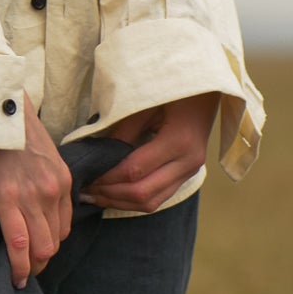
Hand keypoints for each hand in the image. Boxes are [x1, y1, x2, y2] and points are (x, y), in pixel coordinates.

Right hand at [0, 96, 73, 288]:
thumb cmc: (12, 129)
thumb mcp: (43, 155)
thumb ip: (47, 180)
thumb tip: (38, 205)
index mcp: (64, 180)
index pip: (64, 226)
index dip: (51, 244)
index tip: (38, 250)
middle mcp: (53, 191)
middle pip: (54, 242)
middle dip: (42, 261)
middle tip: (28, 270)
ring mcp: (32, 197)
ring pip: (40, 248)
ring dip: (31, 267)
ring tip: (20, 275)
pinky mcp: (7, 199)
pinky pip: (18, 244)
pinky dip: (18, 266)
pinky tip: (15, 277)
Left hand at [83, 93, 220, 212]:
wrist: (208, 91)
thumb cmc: (175, 91)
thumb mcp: (146, 104)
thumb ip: (123, 131)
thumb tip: (97, 155)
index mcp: (179, 141)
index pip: (135, 170)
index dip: (107, 177)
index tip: (85, 175)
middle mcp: (188, 163)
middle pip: (143, 193)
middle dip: (110, 195)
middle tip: (84, 190)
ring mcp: (190, 172)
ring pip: (151, 202)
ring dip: (120, 203)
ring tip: (94, 196)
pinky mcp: (187, 176)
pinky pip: (159, 198)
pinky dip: (134, 200)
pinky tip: (114, 195)